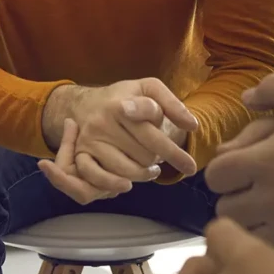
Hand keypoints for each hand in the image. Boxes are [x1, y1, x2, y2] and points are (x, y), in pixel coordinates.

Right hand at [41, 80, 198, 198]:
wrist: (87, 103)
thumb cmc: (125, 97)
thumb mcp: (149, 89)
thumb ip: (172, 104)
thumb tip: (192, 125)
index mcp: (122, 103)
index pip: (152, 133)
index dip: (173, 151)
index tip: (191, 167)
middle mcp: (103, 121)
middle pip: (144, 155)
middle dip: (160, 159)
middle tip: (161, 157)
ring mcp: (90, 139)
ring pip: (127, 170)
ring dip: (144, 174)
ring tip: (151, 168)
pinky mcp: (80, 153)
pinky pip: (99, 178)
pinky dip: (116, 184)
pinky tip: (128, 183)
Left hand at [205, 73, 273, 266]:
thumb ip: (272, 89)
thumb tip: (245, 99)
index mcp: (264, 162)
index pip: (215, 176)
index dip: (224, 169)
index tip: (241, 165)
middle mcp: (272, 200)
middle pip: (226, 213)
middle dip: (235, 199)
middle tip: (255, 189)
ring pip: (252, 239)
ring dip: (256, 226)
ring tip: (273, 212)